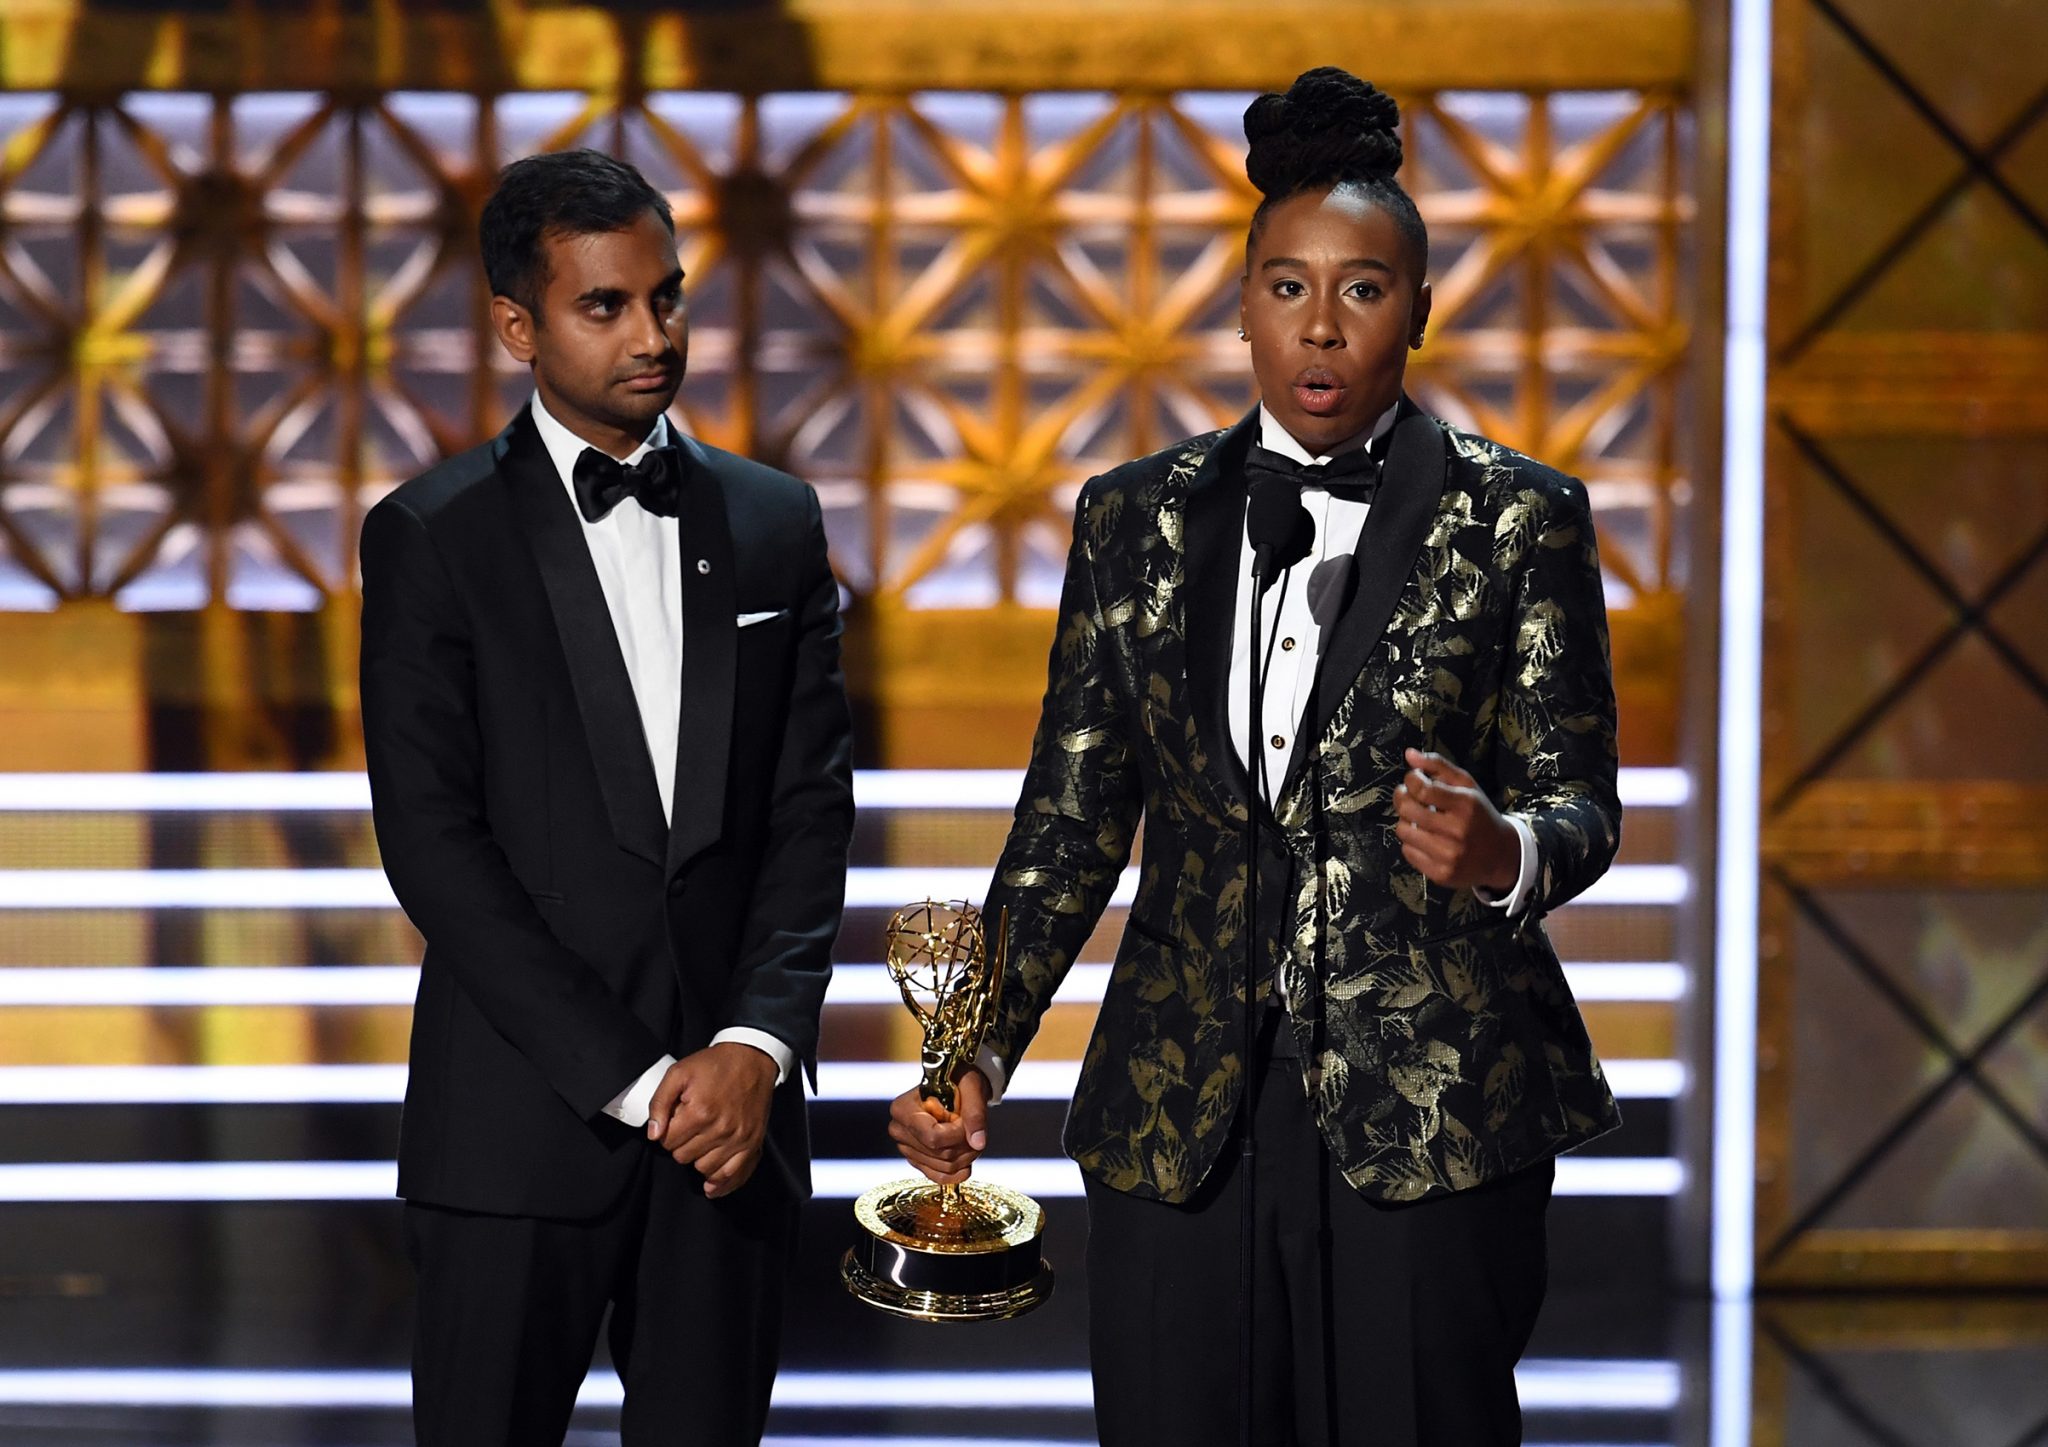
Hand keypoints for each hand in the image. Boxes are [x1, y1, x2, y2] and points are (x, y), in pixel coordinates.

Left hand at [646, 1043, 778, 1197]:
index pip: (668, 1142)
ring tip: (702, 1141)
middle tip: (689, 1128)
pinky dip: (720, 1182)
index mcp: (699, 1111)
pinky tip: (711, 1184)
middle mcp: (720, 1129)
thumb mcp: (679, 1073)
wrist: (752, 1058)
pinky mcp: (752, 1143)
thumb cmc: (715, 1065)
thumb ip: (659, 1102)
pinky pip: (733, 1175)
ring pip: (704, 1169)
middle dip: (681, 1145)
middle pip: (684, 1158)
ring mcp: (739, 1138)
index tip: (675, 1122)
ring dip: (698, 1159)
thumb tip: (653, 1134)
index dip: (667, 1132)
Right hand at [886, 1067, 988, 1185]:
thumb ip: (975, 1114)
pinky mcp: (916, 1159)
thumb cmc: (959, 1081)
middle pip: (939, 1154)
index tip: (968, 1121)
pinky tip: (967, 1163)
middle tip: (975, 1128)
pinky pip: (938, 1176)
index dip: (958, 1135)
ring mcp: (906, 1147)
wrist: (954, 1085)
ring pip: (943, 1167)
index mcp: (903, 1109)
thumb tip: (978, 1143)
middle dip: (966, 1145)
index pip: (933, 1137)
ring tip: (971, 1137)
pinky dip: (956, 1173)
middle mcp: (899, 1130)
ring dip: (966, 1157)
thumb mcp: (971, 1089)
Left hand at [1395, 748, 1520, 893]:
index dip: (1410, 780)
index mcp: (1466, 805)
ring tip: (1417, 818)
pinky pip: (1407, 852)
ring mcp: (1449, 855)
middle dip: (1402, 797)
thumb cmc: (1479, 814)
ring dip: (1405, 821)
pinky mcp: (1441, 874)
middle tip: (1408, 796)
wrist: (1500, 855)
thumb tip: (1409, 754)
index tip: (1413, 779)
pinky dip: (1411, 842)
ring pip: (1403, 831)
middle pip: (1408, 810)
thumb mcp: (1467, 785)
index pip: (1422, 789)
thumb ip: (1438, 766)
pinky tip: (1425, 837)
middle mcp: (1457, 831)